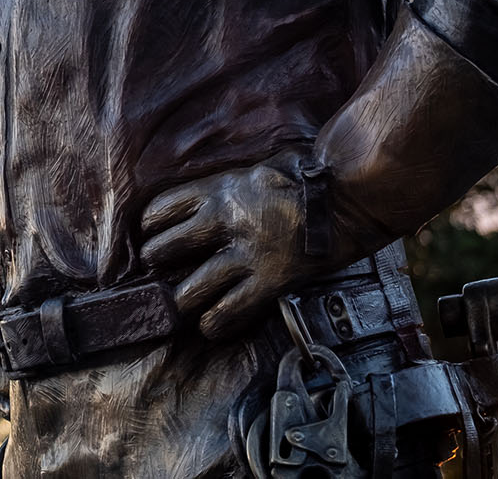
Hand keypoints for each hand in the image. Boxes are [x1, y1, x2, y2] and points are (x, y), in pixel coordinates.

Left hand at [139, 157, 313, 339]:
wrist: (346, 198)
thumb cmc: (305, 180)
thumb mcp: (255, 171)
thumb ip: (229, 187)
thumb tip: (209, 201)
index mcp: (219, 189)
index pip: (163, 208)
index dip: (151, 226)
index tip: (151, 236)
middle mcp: (225, 220)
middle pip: (167, 248)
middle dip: (157, 263)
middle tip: (158, 272)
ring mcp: (247, 252)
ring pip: (192, 289)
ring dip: (183, 301)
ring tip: (181, 304)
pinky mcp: (270, 280)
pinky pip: (230, 310)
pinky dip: (216, 322)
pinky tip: (211, 325)